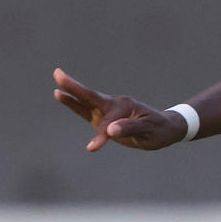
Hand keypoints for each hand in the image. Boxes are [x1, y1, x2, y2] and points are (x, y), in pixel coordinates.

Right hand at [53, 68, 189, 151]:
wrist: (164, 128)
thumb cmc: (159, 129)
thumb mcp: (148, 130)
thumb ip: (129, 128)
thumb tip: (110, 130)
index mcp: (125, 105)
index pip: (109, 121)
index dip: (102, 135)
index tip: (94, 147)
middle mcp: (114, 104)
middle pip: (90, 95)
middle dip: (74, 87)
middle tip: (57, 74)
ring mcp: (107, 110)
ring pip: (86, 101)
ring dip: (71, 94)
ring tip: (56, 87)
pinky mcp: (103, 118)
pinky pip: (86, 110)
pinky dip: (74, 104)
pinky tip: (62, 96)